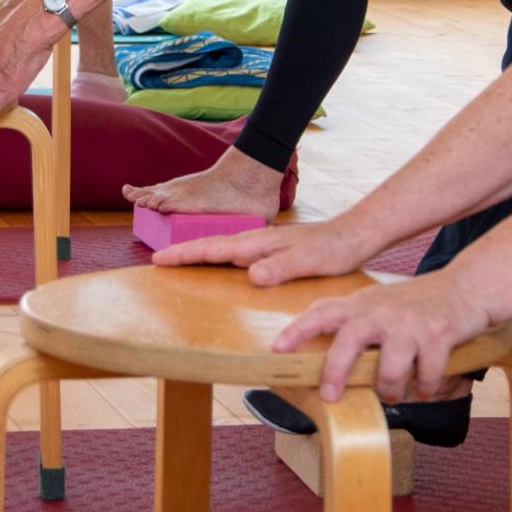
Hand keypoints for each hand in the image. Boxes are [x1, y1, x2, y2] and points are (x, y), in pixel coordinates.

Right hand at [153, 220, 379, 286]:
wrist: (354, 236)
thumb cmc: (333, 250)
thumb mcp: (308, 262)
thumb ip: (280, 267)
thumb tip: (250, 275)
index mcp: (257, 244)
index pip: (212, 248)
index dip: (184, 254)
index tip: (158, 258)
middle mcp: (256, 242)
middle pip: (211, 246)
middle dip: (183, 253)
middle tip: (157, 260)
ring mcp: (263, 246)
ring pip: (222, 250)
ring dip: (199, 255)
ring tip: (179, 263)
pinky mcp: (272, 252)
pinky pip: (236, 257)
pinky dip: (220, 260)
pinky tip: (222, 268)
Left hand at [274, 272, 494, 402]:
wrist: (465, 289)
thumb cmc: (413, 303)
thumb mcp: (375, 302)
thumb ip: (348, 317)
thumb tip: (312, 340)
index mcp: (361, 305)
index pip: (322, 312)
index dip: (298, 330)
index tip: (277, 348)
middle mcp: (382, 312)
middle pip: (349, 341)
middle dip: (336, 372)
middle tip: (330, 396)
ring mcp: (410, 324)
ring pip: (389, 369)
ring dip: (390, 390)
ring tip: (393, 395)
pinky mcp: (438, 336)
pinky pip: (425, 375)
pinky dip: (424, 388)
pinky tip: (424, 388)